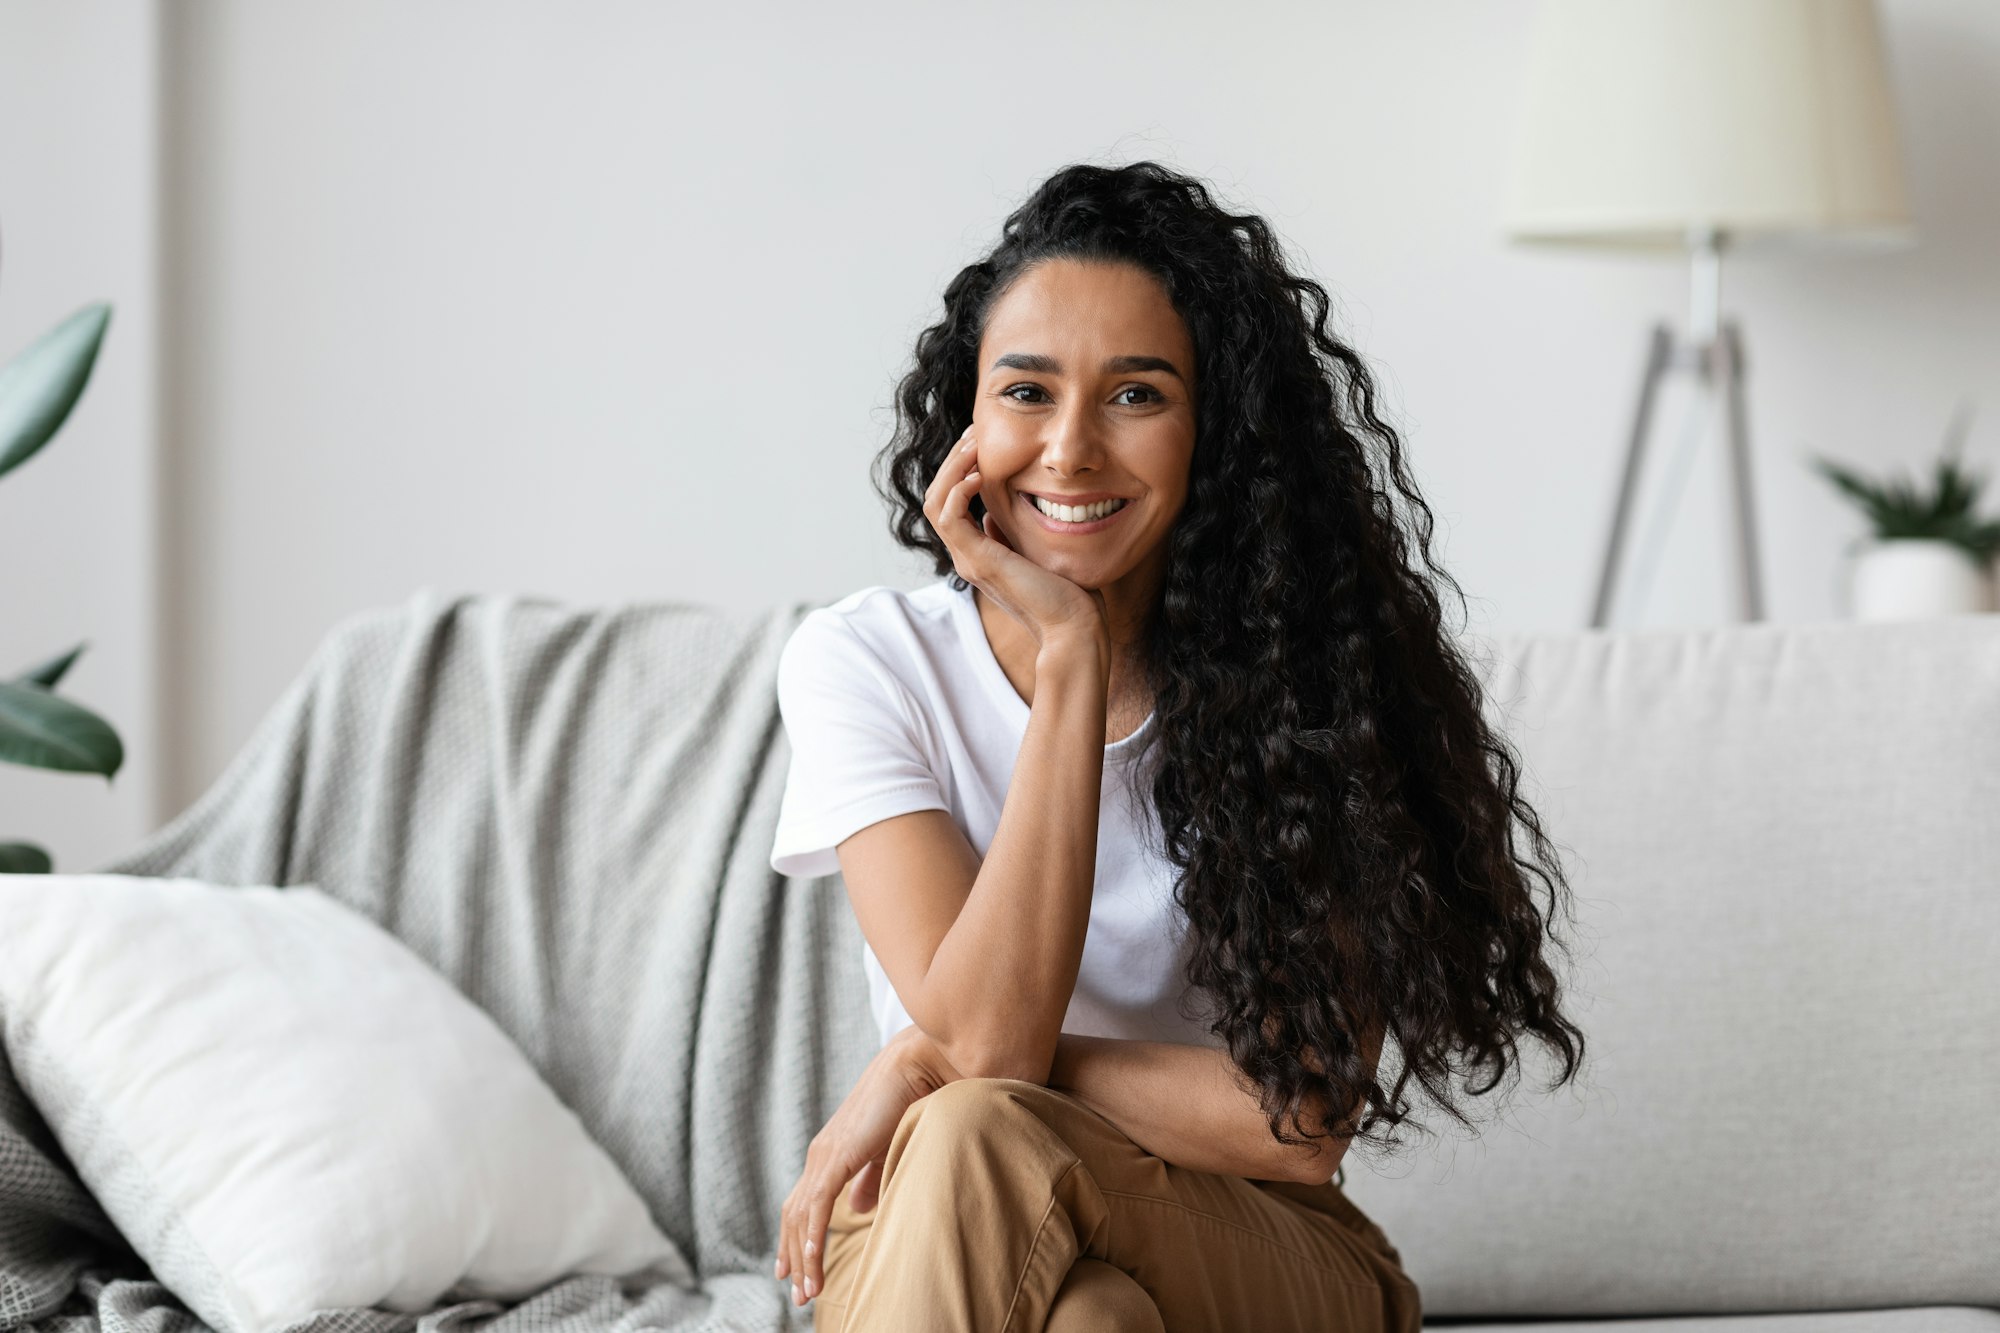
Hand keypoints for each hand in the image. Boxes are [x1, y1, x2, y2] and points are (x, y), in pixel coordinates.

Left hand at [774, 1026, 962, 1308]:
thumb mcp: (886, 1149)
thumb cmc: (910, 1100)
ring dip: (803, 1258)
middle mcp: (821, 1154)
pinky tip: (813, 1265)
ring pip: (802, 1218)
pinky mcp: (838, 1154)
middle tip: (799, 1294)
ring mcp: (826, 1154)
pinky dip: (813, 1239)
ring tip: (808, 1291)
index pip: (803, 1205)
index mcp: (831, 1153)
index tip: (796, 1272)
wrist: (919, 1065)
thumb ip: (869, 1177)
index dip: (796, 1239)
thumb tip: (858, 1207)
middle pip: (794, 1215)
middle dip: (794, 1257)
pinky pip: (818, 1206)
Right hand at [924, 425, 1108, 653]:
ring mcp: (969, 560)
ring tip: (974, 444)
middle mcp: (967, 557)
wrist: (1074, 628)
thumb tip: (993, 516)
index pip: (951, 504)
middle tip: (975, 433)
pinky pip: (949, 516)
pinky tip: (981, 474)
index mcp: (979, 554)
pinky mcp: (978, 561)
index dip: (961, 470)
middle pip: (936, 498)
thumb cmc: (1068, 595)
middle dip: (954, 461)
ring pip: (935, 502)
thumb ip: (1011, 535)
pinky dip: (959, 490)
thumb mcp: (1035, 553)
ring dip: (952, 468)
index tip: (981, 443)